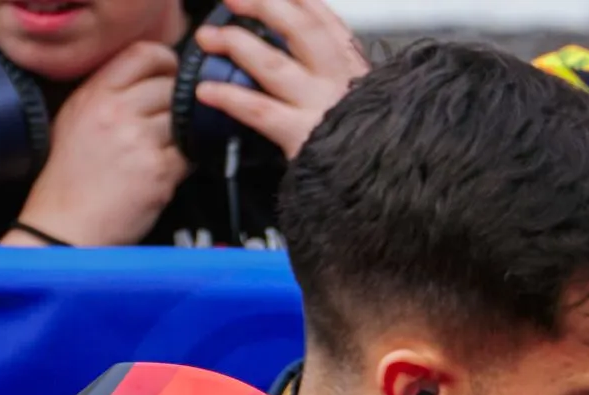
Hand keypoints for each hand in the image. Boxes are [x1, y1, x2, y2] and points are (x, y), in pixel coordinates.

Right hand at [10, 42, 188, 244]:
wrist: (62, 229)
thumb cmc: (66, 182)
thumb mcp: (72, 121)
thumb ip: (104, 93)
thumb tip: (145, 78)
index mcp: (94, 95)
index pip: (143, 54)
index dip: (165, 61)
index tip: (170, 74)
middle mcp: (115, 112)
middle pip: (168, 86)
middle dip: (173, 104)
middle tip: (164, 124)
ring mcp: (138, 141)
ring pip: (181, 119)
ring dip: (178, 135)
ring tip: (158, 153)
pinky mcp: (157, 172)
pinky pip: (188, 154)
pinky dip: (182, 163)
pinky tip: (162, 174)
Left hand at [188, 0, 367, 159]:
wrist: (383, 183)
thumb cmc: (366, 142)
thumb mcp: (360, 96)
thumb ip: (331, 69)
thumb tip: (301, 45)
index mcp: (351, 64)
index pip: (322, 17)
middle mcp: (337, 77)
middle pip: (300, 28)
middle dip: (263, 6)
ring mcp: (320, 105)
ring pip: (274, 64)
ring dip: (237, 45)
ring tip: (208, 38)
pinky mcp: (302, 136)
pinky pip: (261, 111)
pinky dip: (230, 98)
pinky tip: (206, 91)